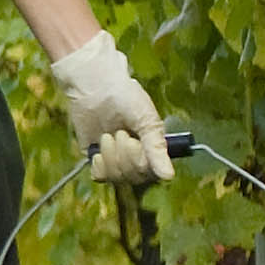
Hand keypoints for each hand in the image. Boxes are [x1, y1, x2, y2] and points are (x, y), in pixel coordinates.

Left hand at [52, 33, 171, 185]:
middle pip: (134, 176)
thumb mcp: (147, 120)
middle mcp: (137, 157)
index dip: (141, 161)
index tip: (135, 141)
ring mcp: (116, 160)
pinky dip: (99, 163)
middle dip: (125, 153)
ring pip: (117, 177)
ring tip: (108, 135)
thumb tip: (169, 176)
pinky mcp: (98, 160)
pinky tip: (99, 147)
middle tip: (120, 132)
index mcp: (153, 148)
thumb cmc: (125, 97)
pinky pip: (100, 176)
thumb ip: (157, 148)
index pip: (152, 173)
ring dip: (111, 154)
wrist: (95, 87)